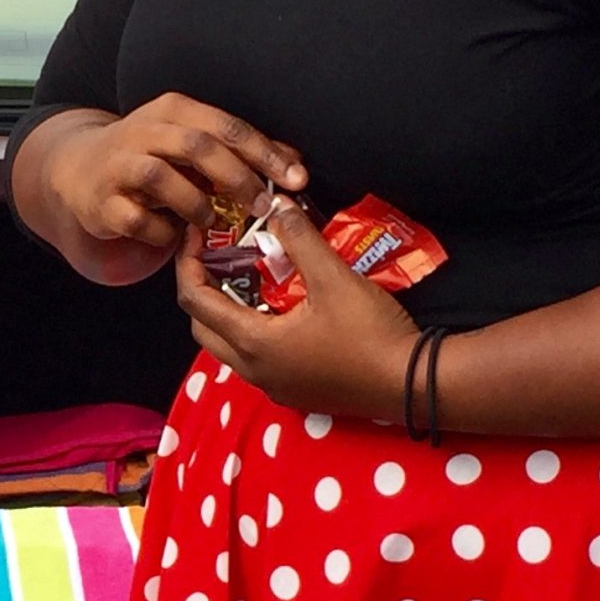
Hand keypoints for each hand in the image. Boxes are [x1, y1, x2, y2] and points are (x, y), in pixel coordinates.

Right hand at [26, 98, 305, 286]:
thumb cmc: (152, 156)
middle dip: (237, 178)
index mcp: (173, 109)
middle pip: (197, 146)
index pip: (226, 126)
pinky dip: (162, 233)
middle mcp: (143, 130)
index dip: (264, 152)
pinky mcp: (103, 202)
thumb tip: (295, 163)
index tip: (295, 178)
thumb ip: (239, 151)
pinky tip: (174, 236)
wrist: (81, 169)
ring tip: (212, 222)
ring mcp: (118, 165)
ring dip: (196, 205)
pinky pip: (138, 220)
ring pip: (162, 178)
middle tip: (262, 206)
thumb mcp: (192, 143)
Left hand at [176, 199, 419, 419]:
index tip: (194, 237)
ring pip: (229, 348)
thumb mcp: (334, 278)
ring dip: (228, 314)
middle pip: (204, 328)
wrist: (412, 384)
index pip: (195, 301)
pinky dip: (253, 333)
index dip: (187, 265)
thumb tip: (275, 207)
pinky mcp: (296, 393)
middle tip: (215, 258)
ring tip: (247, 279)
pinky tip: (279, 311)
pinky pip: (256, 361)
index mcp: (253, 343)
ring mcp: (274, 386)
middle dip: (202, 291)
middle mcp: (254, 371)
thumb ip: (300, 240)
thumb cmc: (371, 333)